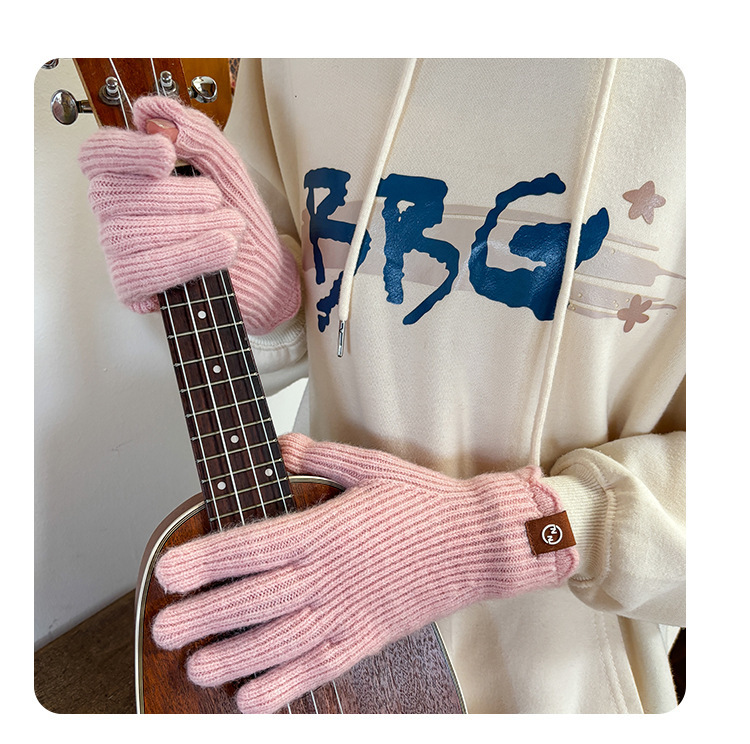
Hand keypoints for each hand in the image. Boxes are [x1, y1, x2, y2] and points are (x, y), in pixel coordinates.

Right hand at [78, 96, 298, 332]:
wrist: (264, 269)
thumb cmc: (238, 219)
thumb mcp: (226, 169)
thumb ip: (196, 135)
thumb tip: (153, 110)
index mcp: (131, 178)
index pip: (97, 156)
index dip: (124, 151)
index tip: (165, 152)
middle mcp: (116, 214)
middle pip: (110, 194)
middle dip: (171, 194)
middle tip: (215, 198)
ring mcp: (120, 253)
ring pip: (126, 235)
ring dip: (188, 226)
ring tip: (232, 225)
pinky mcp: (132, 288)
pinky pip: (139, 273)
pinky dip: (187, 257)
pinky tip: (222, 248)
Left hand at [152, 434, 577, 712]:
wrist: (478, 541)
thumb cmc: (424, 501)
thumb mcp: (371, 466)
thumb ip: (319, 458)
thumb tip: (280, 446)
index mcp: (326, 530)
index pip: (254, 546)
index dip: (207, 561)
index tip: (167, 574)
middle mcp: (331, 575)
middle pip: (258, 599)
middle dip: (205, 615)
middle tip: (162, 629)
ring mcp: (351, 611)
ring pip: (283, 640)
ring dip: (236, 656)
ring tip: (195, 667)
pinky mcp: (370, 636)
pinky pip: (323, 667)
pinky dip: (287, 686)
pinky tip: (252, 700)